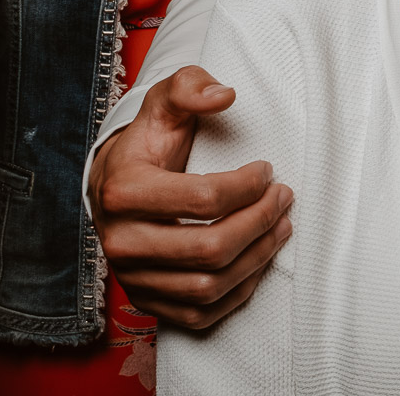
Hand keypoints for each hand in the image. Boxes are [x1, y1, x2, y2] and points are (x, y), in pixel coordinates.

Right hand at [87, 65, 293, 327]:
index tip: (268, 170)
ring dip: (257, 258)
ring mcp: (133, 277)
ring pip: (208, 286)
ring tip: (281, 227)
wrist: (115, 187)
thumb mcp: (163, 103)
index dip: (248, 186)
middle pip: (210, 249)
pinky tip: (259, 259)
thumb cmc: (148, 145)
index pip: (204, 199)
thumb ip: (189, 87)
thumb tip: (224, 96)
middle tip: (285, 198)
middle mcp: (121, 242)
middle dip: (260, 222)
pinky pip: (200, 313)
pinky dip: (239, 291)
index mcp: (123, 192)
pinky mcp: (148, 301)